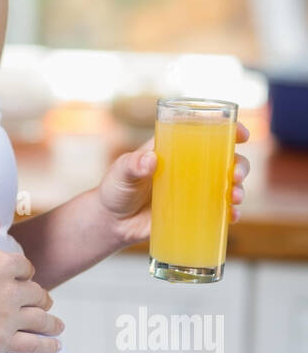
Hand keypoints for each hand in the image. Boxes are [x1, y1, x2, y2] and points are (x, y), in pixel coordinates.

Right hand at [0, 215, 63, 352]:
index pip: (25, 268)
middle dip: (42, 298)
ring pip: (40, 320)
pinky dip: (47, 346)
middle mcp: (12, 290)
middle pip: (37, 294)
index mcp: (3, 264)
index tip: (25, 278)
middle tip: (46, 302)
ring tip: (58, 326)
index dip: (26, 273)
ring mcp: (8, 317)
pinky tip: (55, 347)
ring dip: (52, 322)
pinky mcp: (0, 341)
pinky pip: (33, 344)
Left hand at [98, 121, 251, 246]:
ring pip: (227, 185)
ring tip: (235, 197)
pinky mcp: (194, 213)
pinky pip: (219, 211)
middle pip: (225, 159)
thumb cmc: (115, 189)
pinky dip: (231, 213)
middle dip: (239, 164)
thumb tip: (149, 160)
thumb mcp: (120, 173)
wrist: (112, 223)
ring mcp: (194, 191)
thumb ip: (131, 166)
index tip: (241, 133)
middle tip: (235, 174)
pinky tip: (232, 216)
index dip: (227, 130)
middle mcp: (189, 168)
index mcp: (174, 148)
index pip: (204, 133)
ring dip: (238, 188)